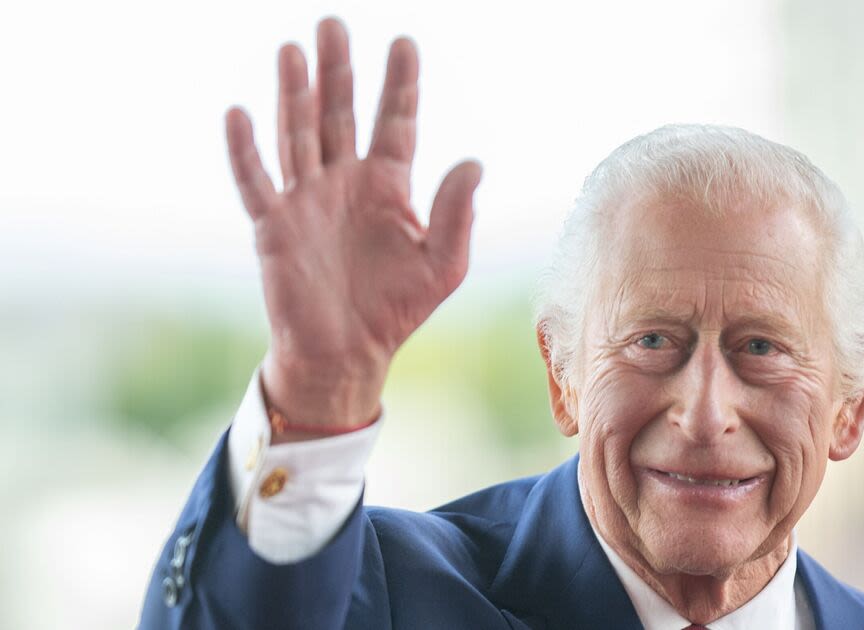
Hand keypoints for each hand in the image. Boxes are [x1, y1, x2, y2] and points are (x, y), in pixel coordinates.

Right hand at [224, 18, 480, 428]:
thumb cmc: (398, 309)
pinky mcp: (274, 226)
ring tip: (293, 50)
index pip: (395, 123)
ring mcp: (307, 200)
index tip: (403, 43)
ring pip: (299, 135)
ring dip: (295, 94)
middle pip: (340, 115)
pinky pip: (258, 181)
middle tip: (333, 23)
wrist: (347, 353)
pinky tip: (241, 114)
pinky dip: (246, 150)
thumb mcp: (444, 263)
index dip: (399, 85)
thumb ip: (457, 213)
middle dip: (338, 70)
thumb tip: (473, 161)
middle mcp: (345, 183)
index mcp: (388, 187)